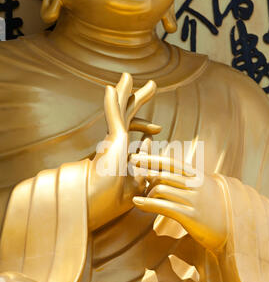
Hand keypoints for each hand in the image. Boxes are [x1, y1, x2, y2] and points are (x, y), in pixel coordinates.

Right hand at [88, 73, 159, 230]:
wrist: (97, 206)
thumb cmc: (114, 198)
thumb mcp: (138, 180)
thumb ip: (145, 162)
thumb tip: (150, 142)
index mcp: (119, 152)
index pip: (134, 134)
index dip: (146, 127)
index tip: (158, 129)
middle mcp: (114, 143)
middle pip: (129, 114)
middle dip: (139, 99)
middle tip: (152, 85)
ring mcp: (112, 140)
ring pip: (121, 109)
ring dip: (126, 92)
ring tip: (129, 75)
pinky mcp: (112, 139)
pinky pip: (113, 116)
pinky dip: (113, 101)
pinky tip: (112, 86)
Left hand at [131, 154, 228, 249]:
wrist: (234, 229)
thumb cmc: (214, 208)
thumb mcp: (203, 188)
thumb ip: (186, 179)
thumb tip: (165, 172)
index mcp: (198, 176)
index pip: (171, 163)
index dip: (151, 159)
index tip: (135, 158)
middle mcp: (196, 185)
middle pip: (162, 174)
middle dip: (144, 175)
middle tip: (134, 179)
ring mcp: (194, 200)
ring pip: (161, 189)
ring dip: (147, 193)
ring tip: (142, 198)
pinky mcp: (190, 216)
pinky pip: (163, 206)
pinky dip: (147, 204)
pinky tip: (137, 203)